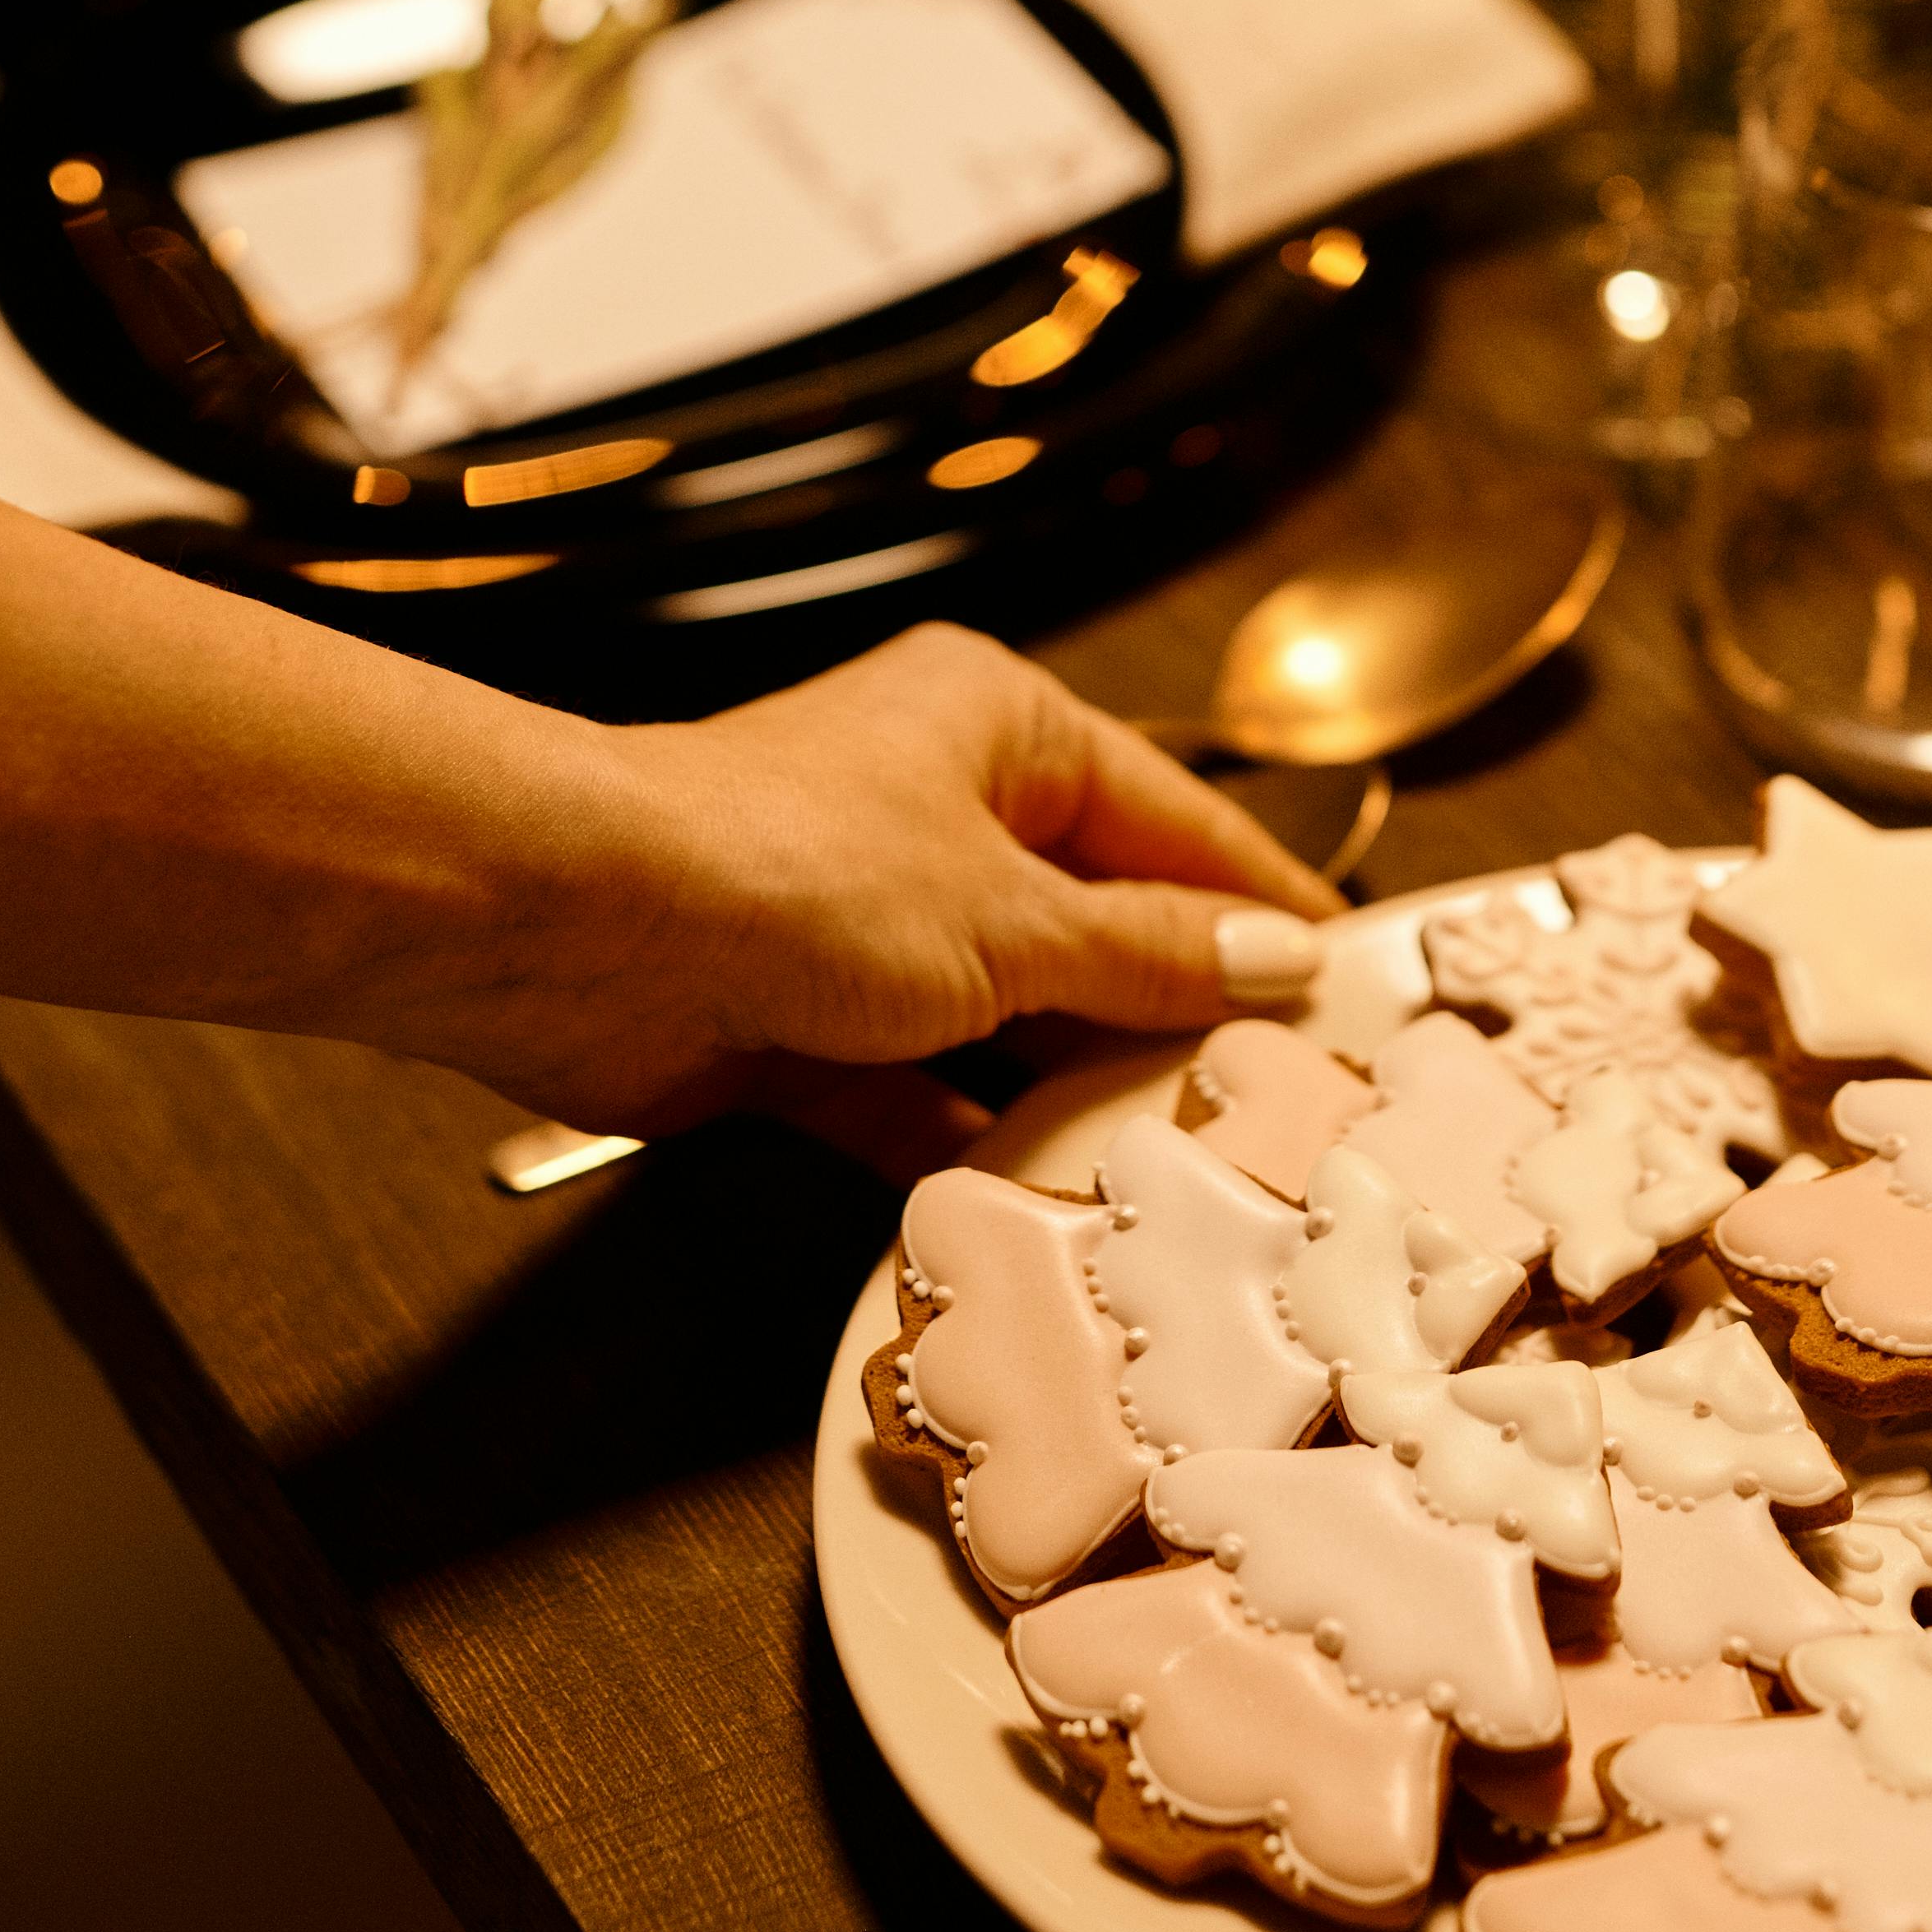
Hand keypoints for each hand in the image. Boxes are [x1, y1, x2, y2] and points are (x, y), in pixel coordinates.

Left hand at [505, 625, 1341, 1125]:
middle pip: (1098, 922)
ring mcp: (869, 925)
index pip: (1178, 820)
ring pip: (1013, 1019)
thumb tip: (1279, 959)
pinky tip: (1052, 1201)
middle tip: (1291, 1106)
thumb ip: (1148, 954)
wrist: (576, 929)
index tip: (1356, 988)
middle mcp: (938, 814)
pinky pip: (921, 1094)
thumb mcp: (1010, 917)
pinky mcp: (805, 1028)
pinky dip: (975, 1143)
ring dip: (1080, 1091)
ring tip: (1196, 1172)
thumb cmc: (794, 869)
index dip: (1268, 904)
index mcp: (1001, 729)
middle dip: (1179, 1012)